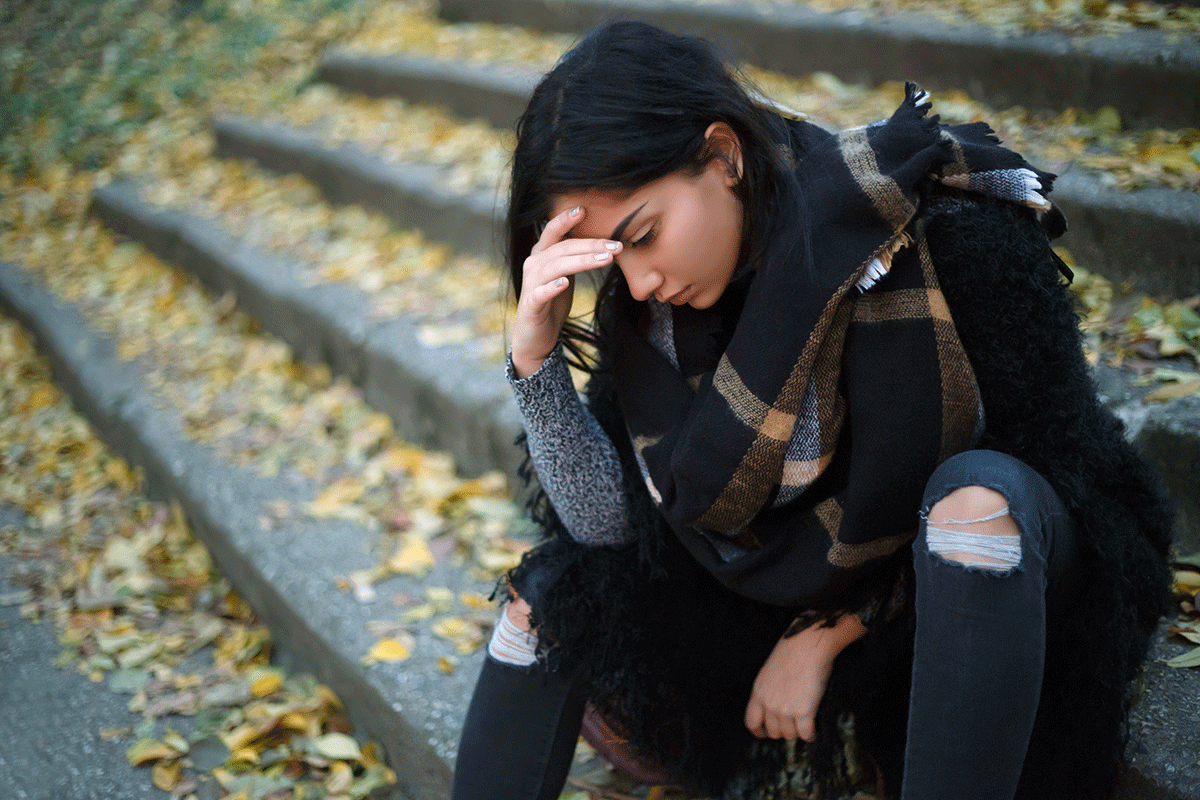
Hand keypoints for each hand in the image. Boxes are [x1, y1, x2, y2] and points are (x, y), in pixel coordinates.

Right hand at [511, 206, 621, 377]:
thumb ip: (575, 258)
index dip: (566, 219)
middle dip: (591, 244)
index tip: (584, 209)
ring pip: (557, 267)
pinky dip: (553, 287)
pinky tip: (565, 283)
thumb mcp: (565, 276)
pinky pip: (541, 293)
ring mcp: (530, 285)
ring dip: (582, 261)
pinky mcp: (531, 305)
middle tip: (617, 245)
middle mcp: (533, 265)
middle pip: (562, 248)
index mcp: (541, 255)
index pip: (553, 232)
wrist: (535, 337)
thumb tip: (603, 243)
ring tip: (606, 259)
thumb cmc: (552, 304)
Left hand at [744, 613, 865, 741]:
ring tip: (804, 725)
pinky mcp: (804, 712)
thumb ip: (769, 691)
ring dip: (798, 732)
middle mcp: (769, 704)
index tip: (765, 734)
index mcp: (758, 693)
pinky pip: (806, 734)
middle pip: (773, 731)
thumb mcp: (769, 672)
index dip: (759, 732)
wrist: (807, 645)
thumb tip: (775, 707)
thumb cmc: (792, 653)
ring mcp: (785, 709)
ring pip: (790, 735)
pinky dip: (810, 735)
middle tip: (793, 726)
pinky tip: (813, 731)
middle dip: (783, 731)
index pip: (751, 722)